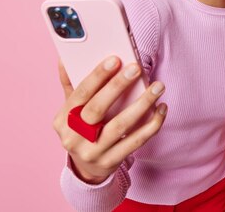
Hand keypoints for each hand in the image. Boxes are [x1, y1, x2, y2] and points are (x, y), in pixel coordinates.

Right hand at [52, 56, 166, 183]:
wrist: (85, 167)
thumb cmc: (81, 128)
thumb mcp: (71, 109)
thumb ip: (71, 84)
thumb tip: (64, 57)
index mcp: (62, 120)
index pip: (80, 94)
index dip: (97, 76)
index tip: (115, 59)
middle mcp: (74, 138)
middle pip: (98, 109)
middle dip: (118, 86)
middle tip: (136, 68)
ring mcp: (93, 152)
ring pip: (121, 125)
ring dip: (142, 104)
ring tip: (157, 86)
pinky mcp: (111, 162)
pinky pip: (136, 141)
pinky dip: (151, 124)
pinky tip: (161, 108)